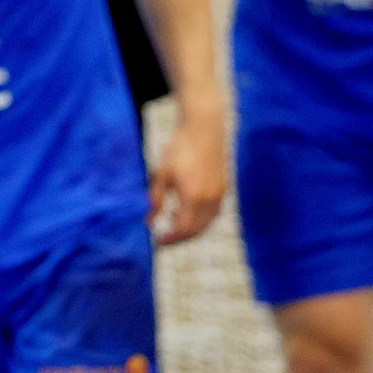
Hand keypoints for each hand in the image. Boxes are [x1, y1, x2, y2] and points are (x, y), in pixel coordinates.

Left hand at [148, 113, 226, 244]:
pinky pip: (213, 213)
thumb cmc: (179, 148)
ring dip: (191, 231)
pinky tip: (187, 215)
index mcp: (193, 196)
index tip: (156, 242)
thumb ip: (155, 199)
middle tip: (163, 240)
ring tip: (173, 228)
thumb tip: (148, 221)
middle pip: (196, 231)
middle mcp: (210, 199)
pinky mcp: (223, 189)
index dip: (169, 239)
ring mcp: (219, 194)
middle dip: (179, 239)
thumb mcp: (162, 173)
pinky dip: (200, 220)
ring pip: (207, 224)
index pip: (182, 229)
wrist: (204, 129)